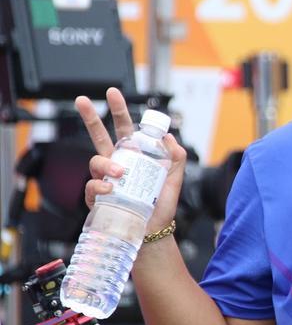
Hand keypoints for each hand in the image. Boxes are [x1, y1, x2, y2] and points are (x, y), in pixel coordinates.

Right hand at [75, 87, 186, 232]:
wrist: (152, 232)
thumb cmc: (161, 206)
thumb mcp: (175, 179)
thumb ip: (176, 158)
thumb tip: (169, 138)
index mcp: (134, 155)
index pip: (124, 129)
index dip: (119, 111)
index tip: (113, 93)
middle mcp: (116, 164)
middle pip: (99, 136)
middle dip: (90, 117)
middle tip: (82, 100)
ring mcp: (105, 179)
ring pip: (96, 161)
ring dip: (107, 165)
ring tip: (121, 174)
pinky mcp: (97, 196)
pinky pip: (93, 186)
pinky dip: (101, 186)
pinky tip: (112, 190)